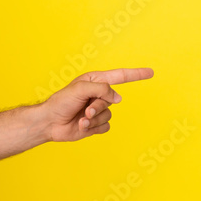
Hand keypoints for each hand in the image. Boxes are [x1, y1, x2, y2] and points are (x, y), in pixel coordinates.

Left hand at [39, 68, 153, 141]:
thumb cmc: (61, 102)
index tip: (151, 72)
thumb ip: (102, 89)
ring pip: (109, 115)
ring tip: (80, 119)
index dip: (136, 74)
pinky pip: (105, 126)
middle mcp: (97, 94)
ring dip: (94, 119)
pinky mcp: (95, 124)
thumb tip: (118, 98)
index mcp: (95, 81)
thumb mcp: (81, 89)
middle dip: (98, 107)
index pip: (120, 76)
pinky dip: (93, 127)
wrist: (50, 122)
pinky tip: (81, 126)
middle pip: (112, 100)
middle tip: (84, 110)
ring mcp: (97, 110)